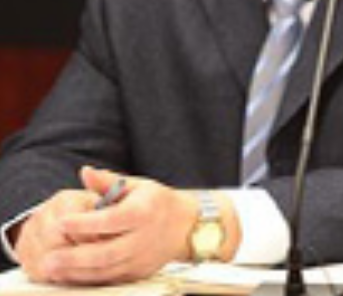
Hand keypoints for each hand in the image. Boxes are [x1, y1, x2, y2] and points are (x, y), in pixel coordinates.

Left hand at [15, 166, 197, 284]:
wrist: (185, 225)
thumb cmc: (156, 201)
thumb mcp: (136, 185)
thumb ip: (108, 181)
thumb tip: (85, 172)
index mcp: (142, 212)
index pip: (110, 220)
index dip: (84, 222)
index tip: (61, 222)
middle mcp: (142, 238)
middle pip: (106, 253)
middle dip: (75, 258)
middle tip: (48, 259)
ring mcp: (141, 259)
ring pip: (106, 271)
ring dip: (77, 273)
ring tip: (52, 271)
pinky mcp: (138, 273)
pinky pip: (111, 280)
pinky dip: (89, 281)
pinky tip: (70, 277)